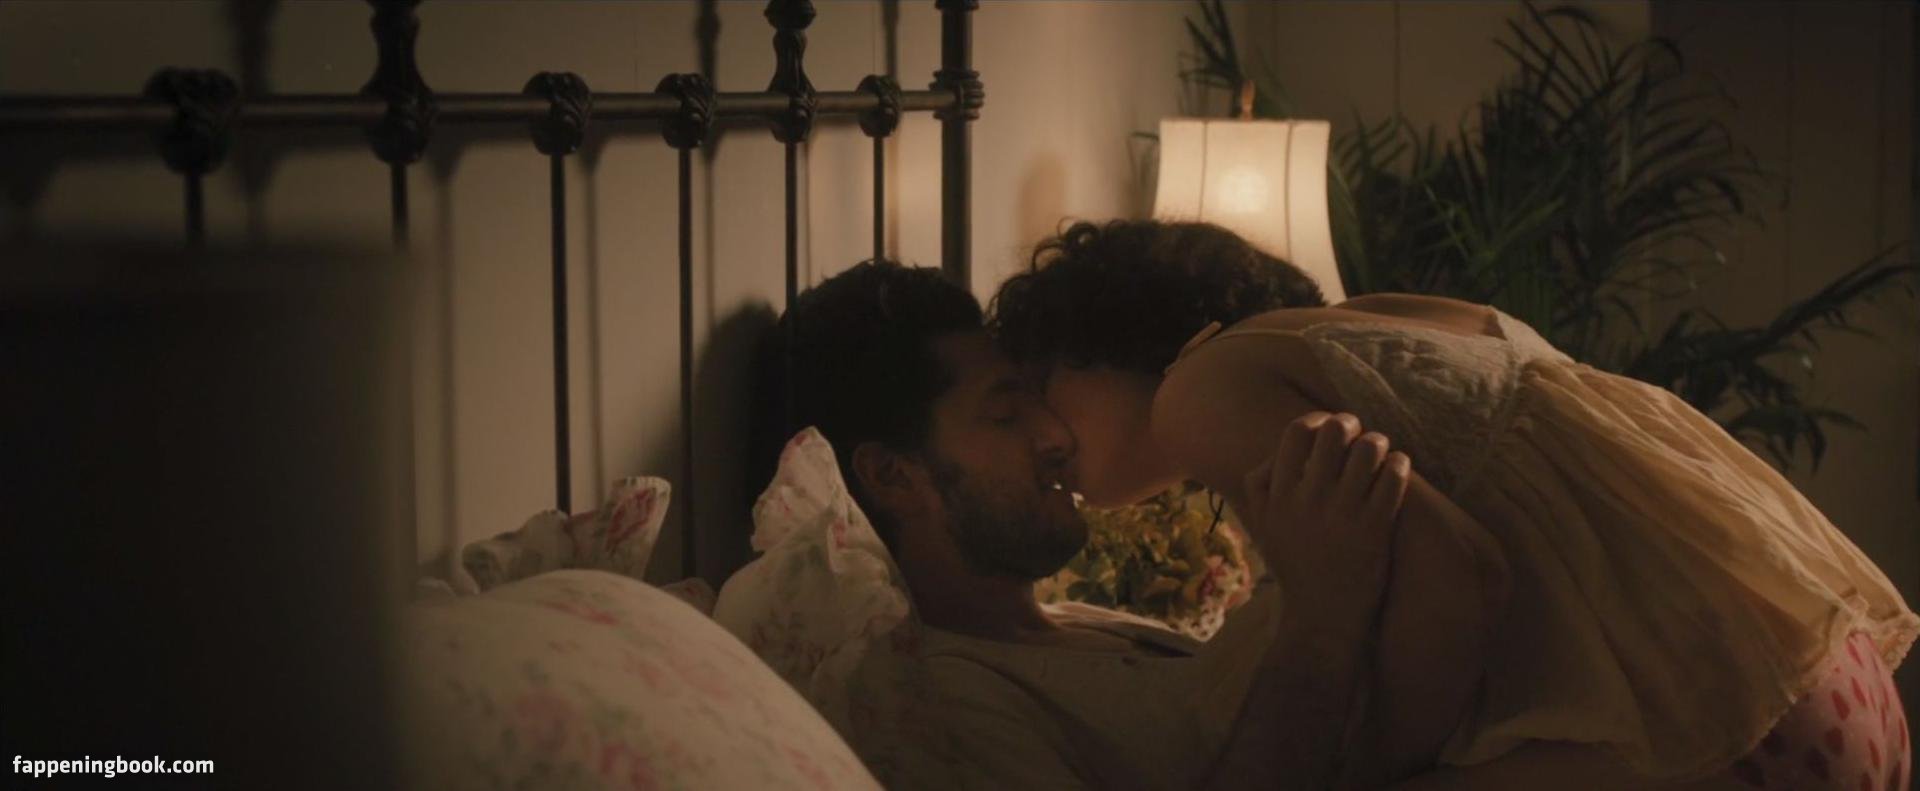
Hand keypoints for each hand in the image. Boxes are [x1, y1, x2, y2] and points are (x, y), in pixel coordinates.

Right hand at [1242, 412, 1410, 643]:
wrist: (1321, 619)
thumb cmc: (1294, 568)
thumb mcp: (1262, 527)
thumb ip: (1259, 488)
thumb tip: (1272, 453)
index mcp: (1278, 496)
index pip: (1296, 433)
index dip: (1316, 420)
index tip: (1327, 426)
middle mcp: (1308, 499)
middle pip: (1333, 433)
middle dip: (1350, 424)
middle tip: (1358, 433)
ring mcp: (1343, 513)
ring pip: (1368, 448)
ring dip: (1378, 442)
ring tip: (1381, 451)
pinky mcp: (1375, 527)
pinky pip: (1394, 476)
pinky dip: (1399, 464)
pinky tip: (1397, 468)